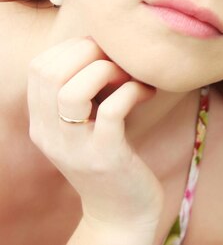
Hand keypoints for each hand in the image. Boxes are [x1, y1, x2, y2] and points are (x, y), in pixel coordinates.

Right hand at [27, 37, 161, 234]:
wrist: (122, 213)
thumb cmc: (112, 157)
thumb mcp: (87, 124)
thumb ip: (85, 91)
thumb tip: (105, 45)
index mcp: (43, 123)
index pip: (40, 66)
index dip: (74, 48)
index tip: (104, 55)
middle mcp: (51, 134)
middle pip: (49, 72)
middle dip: (89, 53)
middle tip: (119, 64)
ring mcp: (76, 147)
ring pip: (73, 90)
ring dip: (108, 71)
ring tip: (130, 79)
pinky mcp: (105, 157)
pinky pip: (112, 110)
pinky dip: (132, 91)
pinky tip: (147, 93)